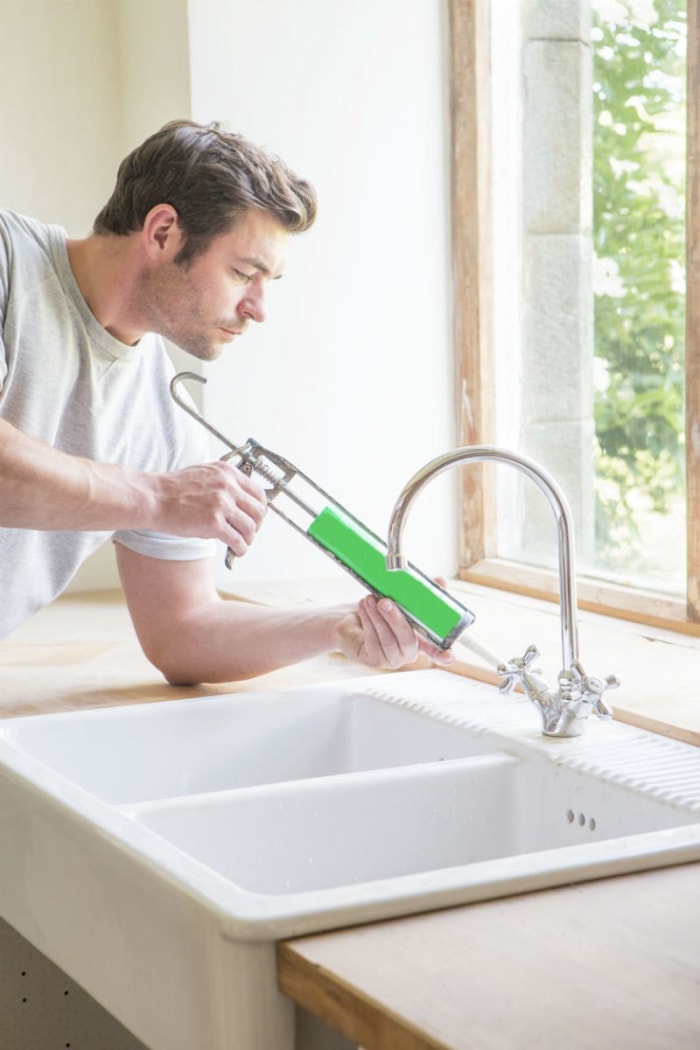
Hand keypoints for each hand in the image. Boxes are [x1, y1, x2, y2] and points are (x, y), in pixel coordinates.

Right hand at [152, 461, 267, 553]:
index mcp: (227, 473)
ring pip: (250, 527)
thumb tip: (239, 498)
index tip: (256, 516)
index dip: (260, 508)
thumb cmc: (172, 489)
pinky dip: (240, 548)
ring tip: (243, 543)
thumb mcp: (204, 474)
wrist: (153, 498)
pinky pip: (237, 540)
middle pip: (258, 510)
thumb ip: (223, 482)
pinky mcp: (214, 523)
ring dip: (249, 538)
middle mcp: (228, 486)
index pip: (258, 492)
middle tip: (251, 532)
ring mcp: (222, 504)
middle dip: (257, 524)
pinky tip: (237, 550)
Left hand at [332, 595, 455, 670]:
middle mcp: (408, 653)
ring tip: (370, 599)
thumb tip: (440, 582)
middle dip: (396, 619)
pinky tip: (364, 607)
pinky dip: (368, 620)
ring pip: (388, 639)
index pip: (437, 652)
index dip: (444, 654)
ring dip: (378, 617)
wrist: (351, 624)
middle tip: (386, 601)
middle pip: (408, 640)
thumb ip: (422, 594)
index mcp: (421, 641)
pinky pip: (372, 640)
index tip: (450, 654)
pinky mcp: (375, 659)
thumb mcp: (401, 602)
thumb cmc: (381, 613)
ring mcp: (392, 659)